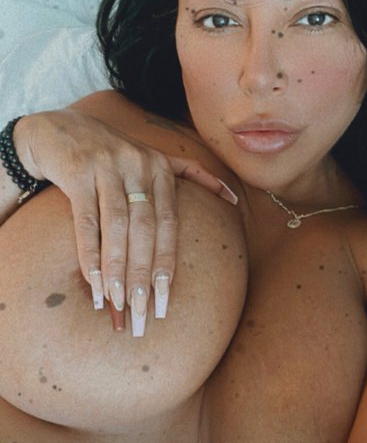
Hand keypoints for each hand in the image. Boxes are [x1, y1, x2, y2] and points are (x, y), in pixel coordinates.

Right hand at [13, 109, 237, 335]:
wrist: (59, 128)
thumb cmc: (110, 153)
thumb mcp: (152, 157)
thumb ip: (189, 175)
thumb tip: (232, 198)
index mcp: (160, 166)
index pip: (169, 223)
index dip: (167, 263)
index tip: (164, 302)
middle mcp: (139, 164)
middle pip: (145, 229)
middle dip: (144, 275)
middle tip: (141, 314)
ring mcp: (108, 166)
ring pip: (117, 226)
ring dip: (117, 268)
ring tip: (117, 303)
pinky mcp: (78, 171)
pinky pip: (86, 219)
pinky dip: (89, 252)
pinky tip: (93, 280)